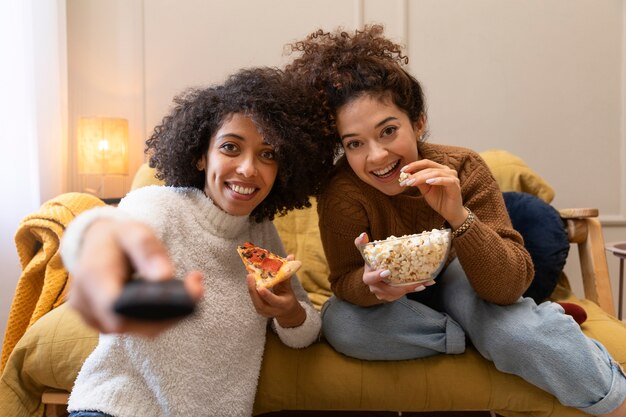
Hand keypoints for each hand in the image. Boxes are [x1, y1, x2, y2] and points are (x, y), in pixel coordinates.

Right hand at [69, 218, 203, 335]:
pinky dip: (156, 317)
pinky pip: (134, 327)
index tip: (182, 297)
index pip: (117, 308)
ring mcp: (92, 317)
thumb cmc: (118, 236)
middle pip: (132, 324)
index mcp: (92, 277)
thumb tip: (164, 277)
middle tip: (197, 288)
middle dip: (169, 313)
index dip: (151, 310)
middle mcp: (86, 303)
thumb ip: (148, 251)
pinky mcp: (103, 323)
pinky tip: (172, 299)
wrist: (98, 243)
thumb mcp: (135, 231)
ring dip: (166, 315)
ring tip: (190, 288)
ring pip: (137, 329)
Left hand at [246, 255, 305, 327]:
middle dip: (253, 290)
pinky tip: (250, 280)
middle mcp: (272, 311)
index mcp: (283, 305)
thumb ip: (287, 273)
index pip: (274, 301)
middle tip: (250, 276)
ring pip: (255, 301)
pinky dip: (251, 289)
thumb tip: (291, 256)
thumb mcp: (288, 287)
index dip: (267, 295)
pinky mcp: (258, 310)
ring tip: (249, 276)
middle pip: (260, 303)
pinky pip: (254, 299)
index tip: (261, 288)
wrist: (286, 311)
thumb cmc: (287, 296)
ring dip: (251, 288)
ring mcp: (264, 312)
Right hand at [355, 232, 430, 301]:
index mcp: (368, 276)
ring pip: (396, 294)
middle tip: (414, 282)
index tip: (387, 272)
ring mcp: (382, 294)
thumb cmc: (373, 262)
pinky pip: (402, 295)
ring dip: (409, 289)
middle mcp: (374, 287)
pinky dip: (412, 290)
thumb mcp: (367, 253)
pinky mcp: (391, 296)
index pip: (370, 278)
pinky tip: (422, 285)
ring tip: (422, 283)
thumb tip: (363, 234)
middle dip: (400, 287)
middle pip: (386, 290)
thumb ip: (362, 243)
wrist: (375, 273)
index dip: (377, 276)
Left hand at [399, 159, 467, 227]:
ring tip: (412, 182)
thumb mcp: (426, 190)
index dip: (414, 165)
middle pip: (430, 168)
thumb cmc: (439, 200)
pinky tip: (429, 182)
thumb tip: (407, 174)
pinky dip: (437, 180)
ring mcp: (453, 177)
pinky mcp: (456, 185)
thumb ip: (419, 182)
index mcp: (440, 170)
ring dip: (423, 177)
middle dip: (416, 174)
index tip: (402, 170)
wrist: (450, 213)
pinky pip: (447, 180)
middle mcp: (447, 171)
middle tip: (406, 180)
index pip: (426, 163)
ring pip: (436, 173)